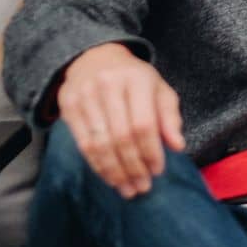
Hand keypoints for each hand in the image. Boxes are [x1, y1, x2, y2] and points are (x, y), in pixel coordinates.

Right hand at [56, 42, 185, 198]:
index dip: (151, 151)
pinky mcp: (69, 106)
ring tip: (127, 189)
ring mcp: (85, 95)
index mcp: (136, 79)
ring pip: (100, 143)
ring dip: (115, 171)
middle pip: (121, 136)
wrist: (94, 58)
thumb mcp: (159, 90)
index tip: (157, 171)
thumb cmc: (134, 80)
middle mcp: (109, 85)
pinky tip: (109, 178)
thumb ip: (170, 117)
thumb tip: (178, 146)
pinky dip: (97, 165)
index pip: (143, 123)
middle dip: (133, 166)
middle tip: (142, 187)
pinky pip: (83, 143)